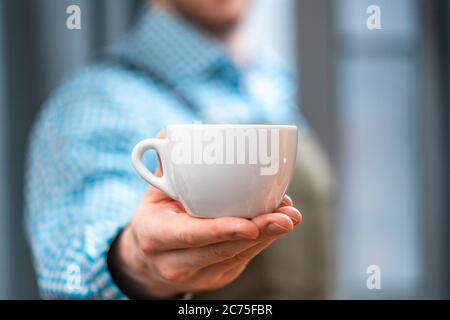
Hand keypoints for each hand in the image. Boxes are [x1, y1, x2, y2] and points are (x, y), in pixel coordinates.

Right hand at [108, 135, 301, 298]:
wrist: (151, 254)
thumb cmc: (157, 215)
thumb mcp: (153, 191)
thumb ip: (164, 164)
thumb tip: (172, 135)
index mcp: (154, 234)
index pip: (188, 234)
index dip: (219, 231)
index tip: (250, 225)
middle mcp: (172, 261)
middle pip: (221, 250)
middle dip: (258, 234)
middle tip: (287, 216)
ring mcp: (194, 274)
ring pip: (236, 256)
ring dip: (267, 236)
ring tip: (289, 216)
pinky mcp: (213, 278)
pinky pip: (241, 260)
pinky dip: (262, 241)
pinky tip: (276, 225)